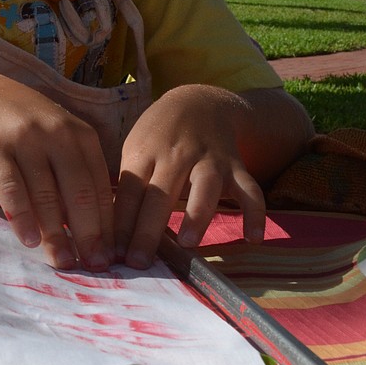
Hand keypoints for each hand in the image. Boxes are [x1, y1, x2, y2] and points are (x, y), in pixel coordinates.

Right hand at [0, 71, 113, 272]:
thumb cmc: (26, 126)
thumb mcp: (60, 139)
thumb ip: (77, 173)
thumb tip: (95, 229)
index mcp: (81, 135)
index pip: (101, 185)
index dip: (108, 223)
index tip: (112, 254)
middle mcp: (57, 135)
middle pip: (79, 191)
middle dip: (90, 233)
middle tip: (96, 266)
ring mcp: (25, 140)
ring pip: (46, 194)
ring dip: (57, 233)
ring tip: (64, 263)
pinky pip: (11, 188)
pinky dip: (22, 217)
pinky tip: (29, 240)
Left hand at [113, 85, 266, 268]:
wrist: (199, 101)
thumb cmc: (158, 135)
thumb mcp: (135, 148)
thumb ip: (129, 184)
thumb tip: (110, 230)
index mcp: (145, 152)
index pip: (130, 191)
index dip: (121, 223)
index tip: (112, 253)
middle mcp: (177, 155)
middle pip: (161, 194)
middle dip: (148, 230)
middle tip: (139, 262)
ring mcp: (209, 160)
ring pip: (205, 187)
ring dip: (196, 214)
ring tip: (187, 243)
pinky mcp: (236, 166)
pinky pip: (251, 189)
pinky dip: (255, 213)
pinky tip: (253, 238)